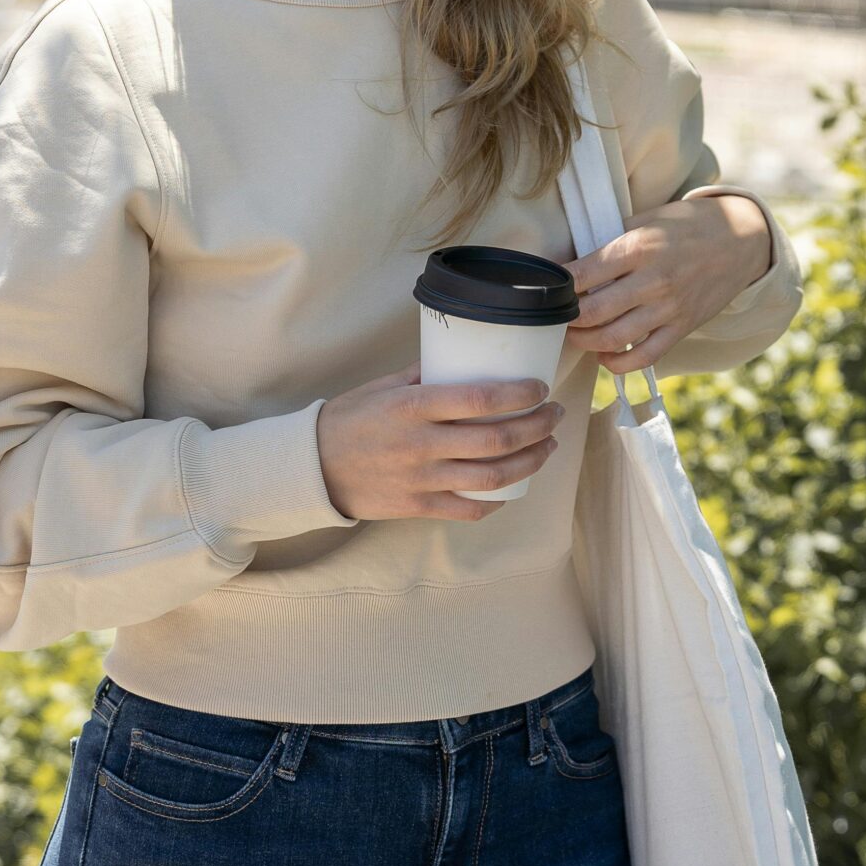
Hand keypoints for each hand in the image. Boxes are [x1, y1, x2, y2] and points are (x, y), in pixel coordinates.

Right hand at [316, 361, 564, 521]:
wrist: (311, 467)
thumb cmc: (349, 419)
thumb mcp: (382, 386)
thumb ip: (423, 374)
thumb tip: (464, 357)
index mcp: (412, 406)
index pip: (478, 398)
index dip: (519, 395)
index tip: (540, 388)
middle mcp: (420, 443)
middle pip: (495, 439)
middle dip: (536, 427)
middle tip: (554, 414)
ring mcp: (420, 479)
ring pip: (490, 477)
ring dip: (529, 462)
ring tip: (548, 447)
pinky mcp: (416, 507)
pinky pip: (467, 508)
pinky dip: (498, 500)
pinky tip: (514, 486)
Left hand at [562, 194, 770, 375]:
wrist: (741, 240)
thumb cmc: (688, 225)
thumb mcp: (648, 219)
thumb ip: (611, 240)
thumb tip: (570, 260)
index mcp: (639, 247)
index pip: (583, 273)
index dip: (558, 284)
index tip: (547, 287)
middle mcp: (653, 280)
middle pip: (592, 311)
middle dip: (567, 316)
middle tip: (557, 313)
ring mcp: (669, 308)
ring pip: (613, 338)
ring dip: (585, 341)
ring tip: (576, 333)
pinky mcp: (682, 327)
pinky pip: (645, 356)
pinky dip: (619, 363)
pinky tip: (606, 355)